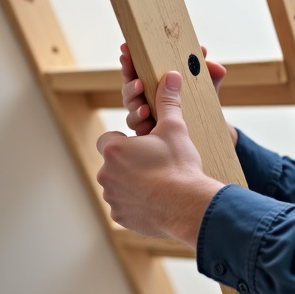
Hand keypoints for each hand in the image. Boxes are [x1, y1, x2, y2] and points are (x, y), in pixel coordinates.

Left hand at [95, 71, 224, 246]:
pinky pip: (125, 208)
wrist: (188, 205)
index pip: (108, 140)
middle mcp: (106, 174)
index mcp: (114, 149)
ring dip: (132, 185)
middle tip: (154, 165)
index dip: (124, 141)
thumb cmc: (179, 166)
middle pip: (113, 165)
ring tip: (158, 184)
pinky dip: (137, 205)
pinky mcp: (120, 217)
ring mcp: (112, 198)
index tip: (141, 145)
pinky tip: (157, 202)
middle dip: (129, 164)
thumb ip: (168, 102)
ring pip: (118, 187)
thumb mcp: (175, 129)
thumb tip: (171, 76)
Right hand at [120, 42, 235, 145]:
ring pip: (131, 105)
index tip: (125, 49)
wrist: (212, 131)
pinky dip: (140, 119)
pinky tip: (146, 114)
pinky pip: (138, 125)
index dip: (129, 59)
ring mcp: (145, 114)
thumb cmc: (204, 103)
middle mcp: (146, 97)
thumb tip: (203, 51)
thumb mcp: (208, 85)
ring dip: (134, 99)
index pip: (138, 67)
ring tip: (143, 96)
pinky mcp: (148, 132)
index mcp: (156, 81)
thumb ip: (208, 70)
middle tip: (138, 80)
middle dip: (129, 79)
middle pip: (129, 85)